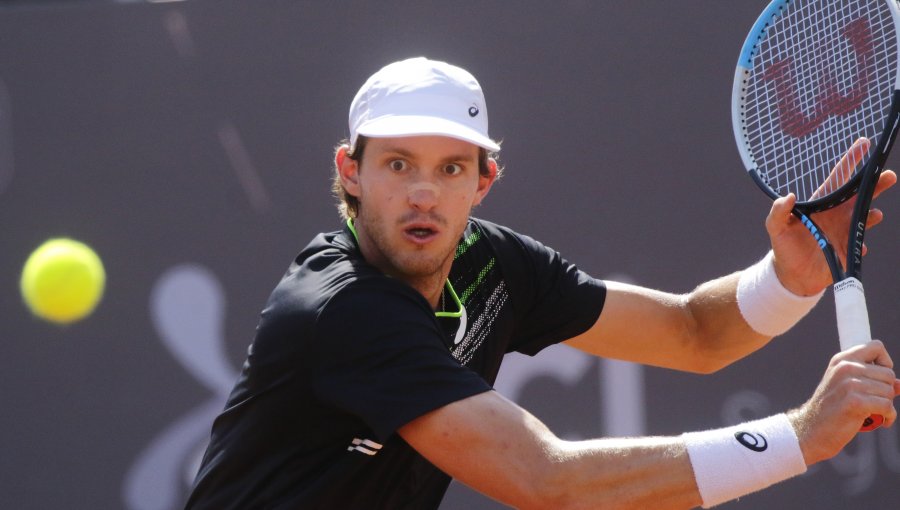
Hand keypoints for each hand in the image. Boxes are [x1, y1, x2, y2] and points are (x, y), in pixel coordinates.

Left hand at [764, 138, 896, 295]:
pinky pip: (859, 244)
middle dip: (874, 183)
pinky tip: (859, 246)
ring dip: (873, 213)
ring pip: (865, 216)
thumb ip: (778, 211)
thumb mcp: (775, 228)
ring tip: (876, 213)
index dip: (851, 160)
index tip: (864, 143)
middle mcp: (836, 214)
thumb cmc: (783, 247)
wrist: (791, 276)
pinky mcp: (848, 249)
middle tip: (887, 175)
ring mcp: (844, 231)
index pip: (838, 178)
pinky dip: (860, 244)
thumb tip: (788, 196)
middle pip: (859, 194)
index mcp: (820, 204)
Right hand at [788, 340, 899, 465]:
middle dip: (886, 390)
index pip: (876, 347)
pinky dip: (889, 416)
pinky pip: (887, 406)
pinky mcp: (854, 402)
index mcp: (842, 360)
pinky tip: (882, 421)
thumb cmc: (832, 410)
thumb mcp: (848, 389)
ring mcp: (849, 384)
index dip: (885, 362)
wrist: (812, 430)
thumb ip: (872, 382)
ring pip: (889, 391)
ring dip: (887, 405)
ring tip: (874, 412)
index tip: (878, 379)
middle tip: (874, 402)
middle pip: (888, 374)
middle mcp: (845, 368)